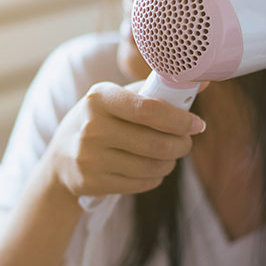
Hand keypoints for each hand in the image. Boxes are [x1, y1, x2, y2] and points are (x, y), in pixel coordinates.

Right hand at [44, 81, 205, 198]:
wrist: (61, 158)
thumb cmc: (103, 120)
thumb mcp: (120, 98)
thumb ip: (159, 90)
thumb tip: (204, 82)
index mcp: (100, 98)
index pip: (149, 110)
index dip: (180, 120)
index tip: (198, 124)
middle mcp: (91, 127)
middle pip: (155, 143)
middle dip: (181, 144)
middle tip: (187, 142)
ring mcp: (89, 158)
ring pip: (152, 166)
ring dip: (170, 162)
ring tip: (170, 155)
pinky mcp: (91, 182)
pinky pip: (141, 183)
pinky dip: (156, 177)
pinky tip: (152, 168)